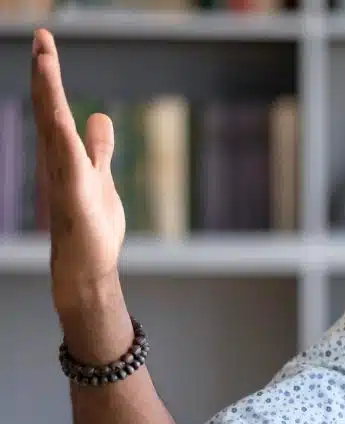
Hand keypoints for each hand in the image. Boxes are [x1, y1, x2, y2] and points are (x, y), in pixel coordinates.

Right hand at [30, 28, 125, 308]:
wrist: (86, 265)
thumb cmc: (91, 225)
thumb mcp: (100, 175)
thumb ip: (99, 147)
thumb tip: (100, 117)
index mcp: (64, 153)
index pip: (55, 107)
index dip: (50, 77)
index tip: (46, 45)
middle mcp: (57, 158)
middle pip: (48, 107)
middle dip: (45, 72)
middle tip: (43, 36)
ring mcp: (63, 172)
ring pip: (52, 122)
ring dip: (48, 89)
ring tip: (44, 54)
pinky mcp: (73, 188)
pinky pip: (65, 153)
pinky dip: (61, 127)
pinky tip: (59, 106)